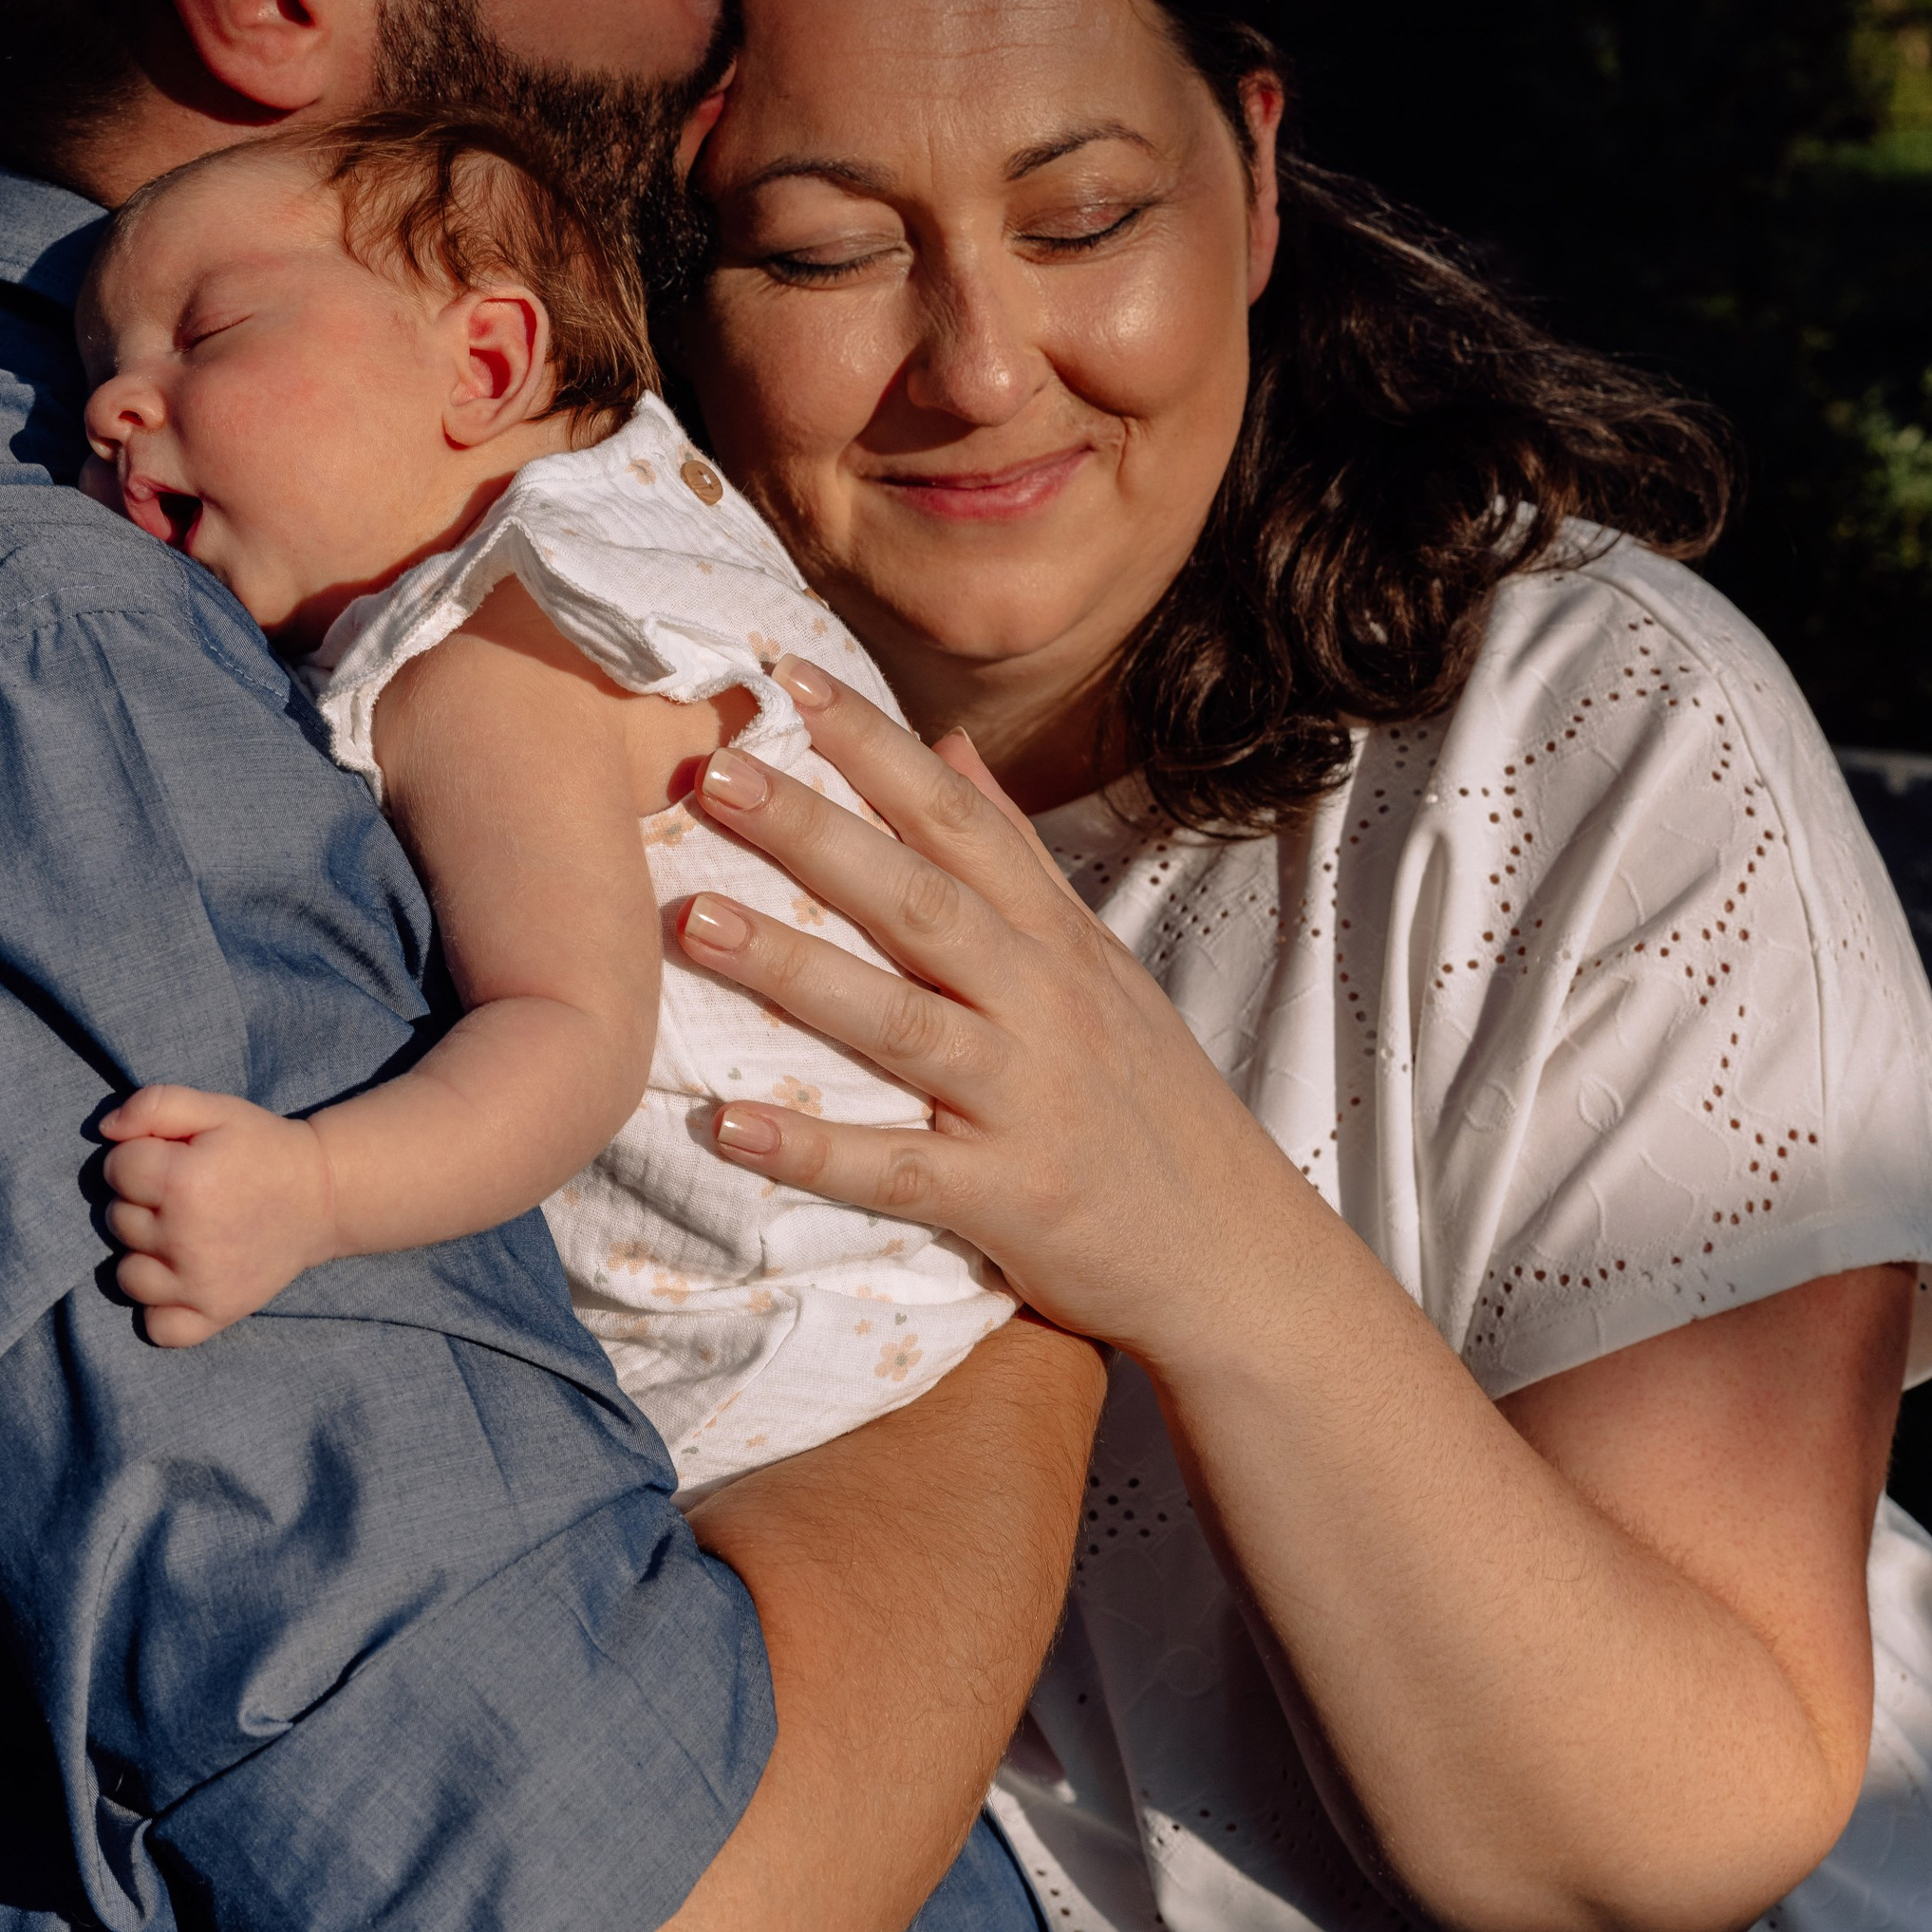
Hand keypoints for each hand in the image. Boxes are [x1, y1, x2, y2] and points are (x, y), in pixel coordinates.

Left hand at [97, 1081, 342, 1346]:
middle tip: (185, 1193)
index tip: (171, 1158)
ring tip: (182, 1235)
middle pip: (117, 1220)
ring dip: (146, 1253)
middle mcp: (183, 1238)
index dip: (139, 1156)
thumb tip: (105, 1130)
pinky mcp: (214, 1314)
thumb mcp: (215, 1108)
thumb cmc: (262, 1148)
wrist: (323, 1197)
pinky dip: (162, 1308)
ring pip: (128, 1274)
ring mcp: (197, 1284)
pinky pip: (157, 1327)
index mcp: (182, 1182)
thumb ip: (154, 1105)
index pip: (116, 1168)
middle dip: (142, 1201)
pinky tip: (180, 1280)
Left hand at [678, 659, 1235, 1361]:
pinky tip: (729, 1126)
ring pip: (897, 1020)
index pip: (958, 818)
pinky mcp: (1010, 1198)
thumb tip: (949, 739)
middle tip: (715, 772)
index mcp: (1055, 940)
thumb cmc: (1147, 1100)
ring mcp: (1026, 1099)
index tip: (789, 675)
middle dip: (815, 831)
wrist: (1238, 1255)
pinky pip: (898, 1172)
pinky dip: (814, 1149)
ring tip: (693, 921)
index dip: (876, 746)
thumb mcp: (1097, 962)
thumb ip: (1015, 854)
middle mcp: (1042, 1002)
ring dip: (792, 969)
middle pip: (918, 899)